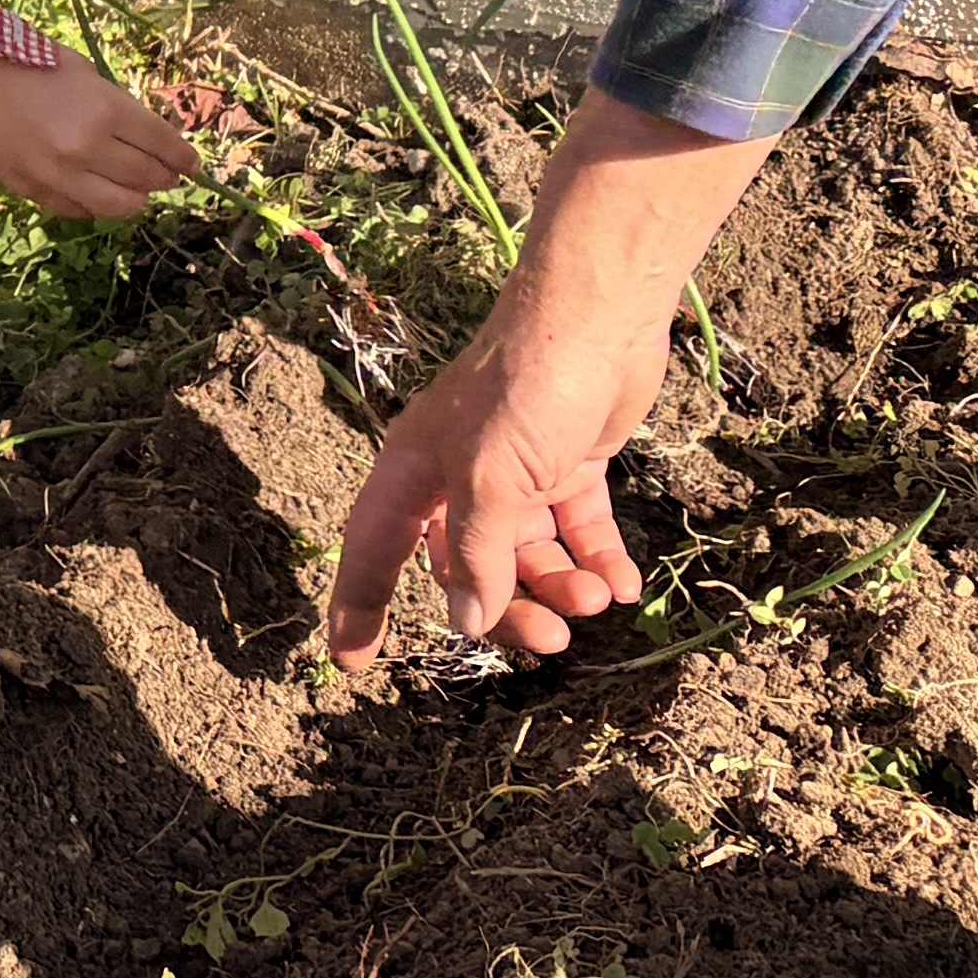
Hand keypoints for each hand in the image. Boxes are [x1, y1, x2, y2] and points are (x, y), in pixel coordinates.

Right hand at [0, 18, 199, 219]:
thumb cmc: (22, 60)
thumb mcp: (79, 71)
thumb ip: (114, 105)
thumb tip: (145, 136)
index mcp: (106, 109)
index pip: (163, 145)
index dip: (184, 158)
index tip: (192, 165)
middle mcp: (87, 147)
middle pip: (147, 179)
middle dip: (164, 179)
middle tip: (169, 177)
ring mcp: (59, 174)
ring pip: (118, 206)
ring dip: (136, 201)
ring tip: (139, 194)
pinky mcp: (32, 190)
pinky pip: (77, 210)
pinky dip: (94, 206)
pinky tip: (96, 194)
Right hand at [324, 92, 773, 666]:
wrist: (600, 315)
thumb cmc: (528, 387)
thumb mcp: (492, 479)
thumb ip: (477, 554)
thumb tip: (468, 623)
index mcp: (416, 472)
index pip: (374, 550)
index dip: (360, 605)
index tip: (354, 663)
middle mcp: (458, 476)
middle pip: (465, 566)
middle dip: (506, 610)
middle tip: (551, 642)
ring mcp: (516, 470)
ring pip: (527, 553)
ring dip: (561, 585)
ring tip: (600, 599)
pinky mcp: (568, 461)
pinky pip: (576, 528)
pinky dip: (597, 559)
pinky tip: (623, 582)